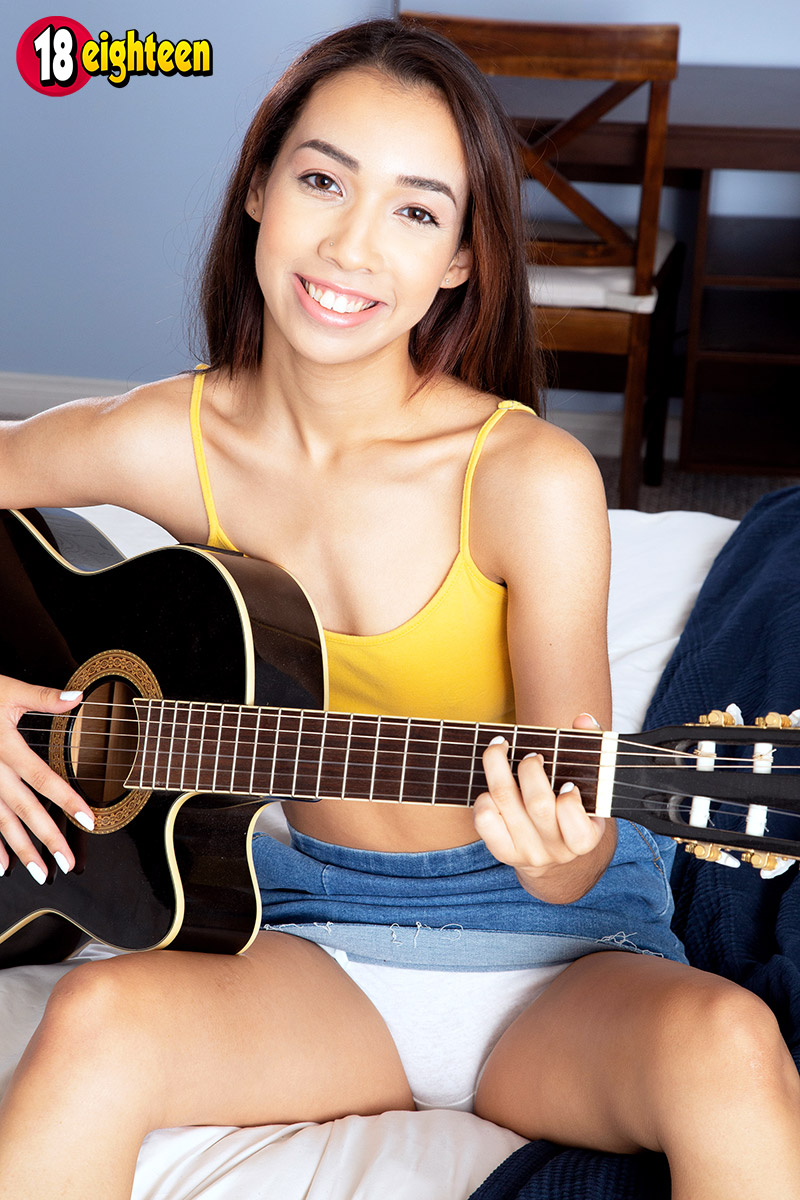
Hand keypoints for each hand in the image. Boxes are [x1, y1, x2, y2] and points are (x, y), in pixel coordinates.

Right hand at [0, 675, 93, 882]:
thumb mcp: (8, 692)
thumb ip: (42, 698)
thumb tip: (77, 698)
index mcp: (7, 748)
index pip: (43, 778)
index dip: (67, 800)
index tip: (88, 820)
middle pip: (24, 809)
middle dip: (47, 838)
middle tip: (67, 863)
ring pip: (2, 823)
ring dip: (22, 850)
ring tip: (41, 873)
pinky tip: (3, 866)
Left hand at [473, 713, 611, 901]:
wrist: (556, 854)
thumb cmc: (574, 808)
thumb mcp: (592, 787)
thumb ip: (594, 748)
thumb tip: (582, 720)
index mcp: (584, 838)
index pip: (577, 825)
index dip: (569, 801)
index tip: (567, 783)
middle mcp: (555, 850)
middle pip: (537, 804)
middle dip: (530, 769)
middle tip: (533, 757)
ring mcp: (527, 852)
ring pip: (504, 803)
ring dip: (498, 767)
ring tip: (501, 749)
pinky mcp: (502, 851)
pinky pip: (484, 819)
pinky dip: (484, 797)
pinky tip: (492, 788)